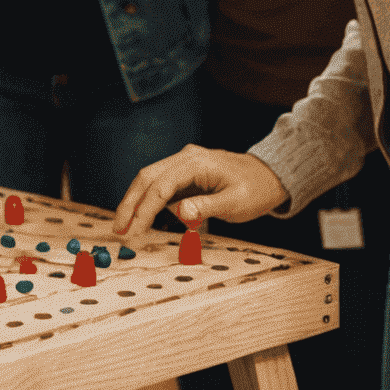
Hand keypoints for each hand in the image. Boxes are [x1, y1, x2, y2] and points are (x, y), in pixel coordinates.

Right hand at [111, 144, 289, 241]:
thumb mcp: (236, 203)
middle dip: (130, 203)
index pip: (161, 186)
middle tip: (118, 228)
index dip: (144, 209)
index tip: (134, 230)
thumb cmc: (257, 189)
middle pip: (147, 177)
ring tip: (127, 226)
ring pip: (151, 179)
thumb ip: (207, 207)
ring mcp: (184, 163)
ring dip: (137, 202)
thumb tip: (181, 213)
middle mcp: (185, 158)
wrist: (271, 175)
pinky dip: (151, 201)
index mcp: (196, 163)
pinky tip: (145, 217)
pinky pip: (162, 185)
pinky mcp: (186, 172)